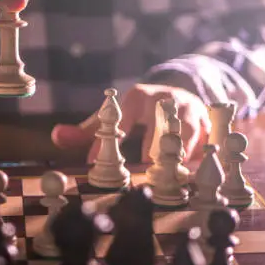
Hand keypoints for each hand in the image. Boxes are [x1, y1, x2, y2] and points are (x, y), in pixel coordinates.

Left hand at [51, 84, 210, 162]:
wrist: (182, 91)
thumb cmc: (142, 111)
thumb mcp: (116, 116)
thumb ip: (88, 130)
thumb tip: (55, 136)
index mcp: (139, 97)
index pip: (122, 119)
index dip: (108, 142)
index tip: (96, 163)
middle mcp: (167, 100)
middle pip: (159, 126)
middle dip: (153, 148)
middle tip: (144, 169)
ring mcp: (191, 111)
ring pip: (187, 134)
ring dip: (179, 155)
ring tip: (169, 173)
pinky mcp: (208, 124)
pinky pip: (207, 142)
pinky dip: (199, 158)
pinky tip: (191, 174)